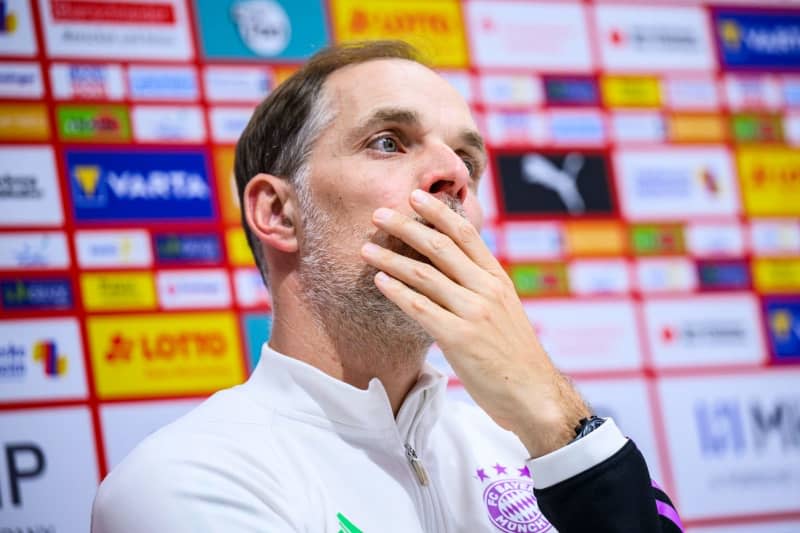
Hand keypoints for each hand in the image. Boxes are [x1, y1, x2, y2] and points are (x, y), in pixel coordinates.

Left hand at [360, 189, 589, 457]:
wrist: (533, 393)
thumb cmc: (513, 353)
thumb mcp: (504, 309)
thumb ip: (479, 286)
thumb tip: (449, 267)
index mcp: (497, 279)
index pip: (466, 234)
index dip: (438, 212)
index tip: (415, 196)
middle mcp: (486, 290)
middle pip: (441, 247)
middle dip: (407, 227)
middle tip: (379, 212)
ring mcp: (473, 313)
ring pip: (424, 275)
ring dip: (391, 259)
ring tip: (366, 248)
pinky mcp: (459, 338)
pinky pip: (421, 308)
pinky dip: (397, 292)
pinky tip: (379, 281)